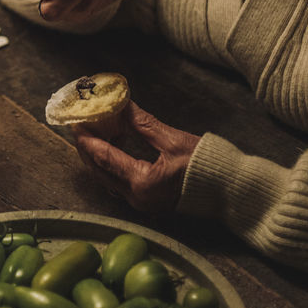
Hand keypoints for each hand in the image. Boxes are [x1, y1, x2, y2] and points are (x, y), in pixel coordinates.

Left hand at [73, 102, 200, 212]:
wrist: (232, 192)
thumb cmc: (208, 166)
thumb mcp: (173, 140)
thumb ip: (142, 123)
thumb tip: (121, 104)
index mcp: (142, 182)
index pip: (104, 157)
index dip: (87, 138)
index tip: (75, 122)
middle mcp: (137, 198)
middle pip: (100, 171)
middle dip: (87, 148)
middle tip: (80, 125)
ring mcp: (142, 204)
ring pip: (107, 180)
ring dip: (98, 158)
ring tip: (95, 134)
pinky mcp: (149, 203)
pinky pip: (120, 185)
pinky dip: (112, 167)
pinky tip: (114, 149)